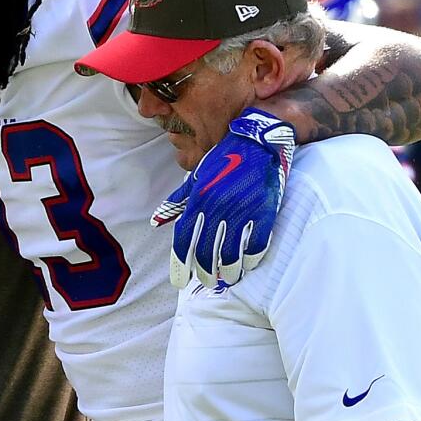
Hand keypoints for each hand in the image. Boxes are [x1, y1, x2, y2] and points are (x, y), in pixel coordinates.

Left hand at [152, 108, 295, 288]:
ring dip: (227, 270)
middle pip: (206, 249)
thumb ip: (177, 201)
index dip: (180, 262)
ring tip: (226, 278)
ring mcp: (242, 209)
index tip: (180, 280)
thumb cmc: (225, 159)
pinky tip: (246, 265)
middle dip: (204, 271)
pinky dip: (250, 258)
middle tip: (206, 281)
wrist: (257, 139)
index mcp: (199, 197)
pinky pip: (256, 243)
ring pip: (231, 252)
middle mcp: (218, 205)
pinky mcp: (264, 211)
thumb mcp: (197, 177)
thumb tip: (156, 222)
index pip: (184, 237)